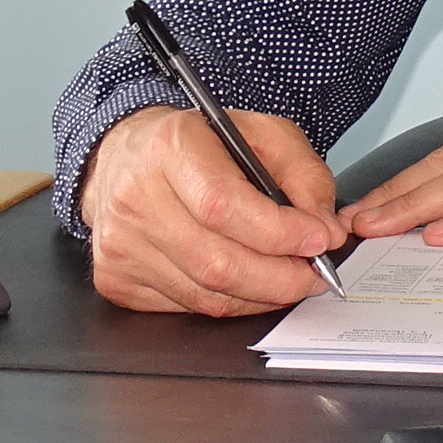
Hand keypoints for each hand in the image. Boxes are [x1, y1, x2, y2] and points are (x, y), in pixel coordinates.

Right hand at [77, 104, 343, 316]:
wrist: (127, 157)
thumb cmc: (199, 144)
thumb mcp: (262, 134)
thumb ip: (304, 174)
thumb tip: (326, 229)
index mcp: (169, 147)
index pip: (222, 204)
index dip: (278, 232)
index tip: (318, 240)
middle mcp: (135, 197)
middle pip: (216, 262)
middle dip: (280, 277)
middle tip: (314, 274)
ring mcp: (120, 243)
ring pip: (205, 294)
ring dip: (260, 295)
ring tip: (288, 278)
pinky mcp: (116, 278)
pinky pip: (187, 307)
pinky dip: (229, 302)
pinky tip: (248, 284)